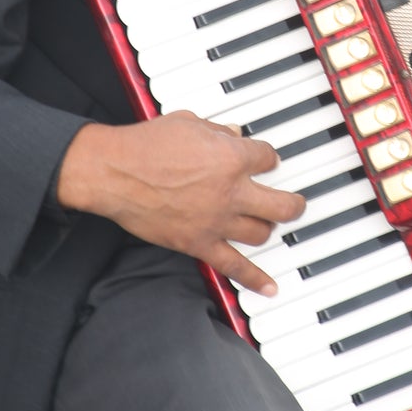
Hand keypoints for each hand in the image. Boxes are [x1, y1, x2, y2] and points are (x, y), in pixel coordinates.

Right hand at [55, 111, 304, 295]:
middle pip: (282, 204)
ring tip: (268, 225)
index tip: (266, 161)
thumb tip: (233, 135)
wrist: (115, 173)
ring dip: (268, 228)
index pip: (268, 159)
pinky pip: (234, 266)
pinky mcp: (199, 244)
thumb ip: (216, 131)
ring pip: (262, 233)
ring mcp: (217, 221)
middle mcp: (231, 191)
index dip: (268, 159)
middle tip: (295, 203)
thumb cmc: (146, 145)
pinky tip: (270, 288)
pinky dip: (255, 279)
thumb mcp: (188, 122)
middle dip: (293, 204)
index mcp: (231, 158)